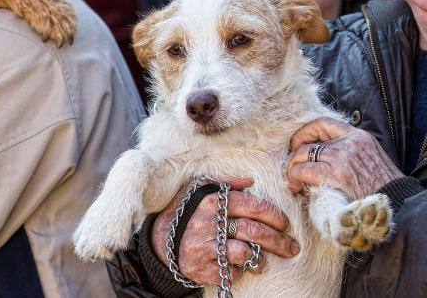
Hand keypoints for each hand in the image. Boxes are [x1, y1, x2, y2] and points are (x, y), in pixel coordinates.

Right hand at [151, 177, 298, 285]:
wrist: (161, 240)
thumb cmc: (186, 211)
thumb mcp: (199, 189)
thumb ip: (225, 183)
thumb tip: (250, 180)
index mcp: (212, 201)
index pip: (253, 206)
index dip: (274, 216)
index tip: (284, 224)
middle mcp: (208, 223)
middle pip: (254, 231)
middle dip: (279, 241)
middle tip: (291, 247)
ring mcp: (205, 247)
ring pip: (245, 253)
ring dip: (260, 259)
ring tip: (264, 261)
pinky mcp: (202, 268)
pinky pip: (231, 272)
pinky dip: (239, 271)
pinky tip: (239, 267)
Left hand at [288, 117, 402, 200]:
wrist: (397, 203)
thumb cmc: (382, 185)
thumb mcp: (369, 156)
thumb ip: (348, 149)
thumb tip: (319, 150)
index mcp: (358, 136)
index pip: (322, 123)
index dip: (304, 132)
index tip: (297, 144)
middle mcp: (348, 143)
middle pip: (308, 143)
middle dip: (296, 157)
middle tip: (294, 169)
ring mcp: (341, 158)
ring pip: (301, 156)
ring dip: (293, 170)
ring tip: (295, 181)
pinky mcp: (335, 175)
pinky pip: (302, 171)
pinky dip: (295, 179)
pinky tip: (298, 188)